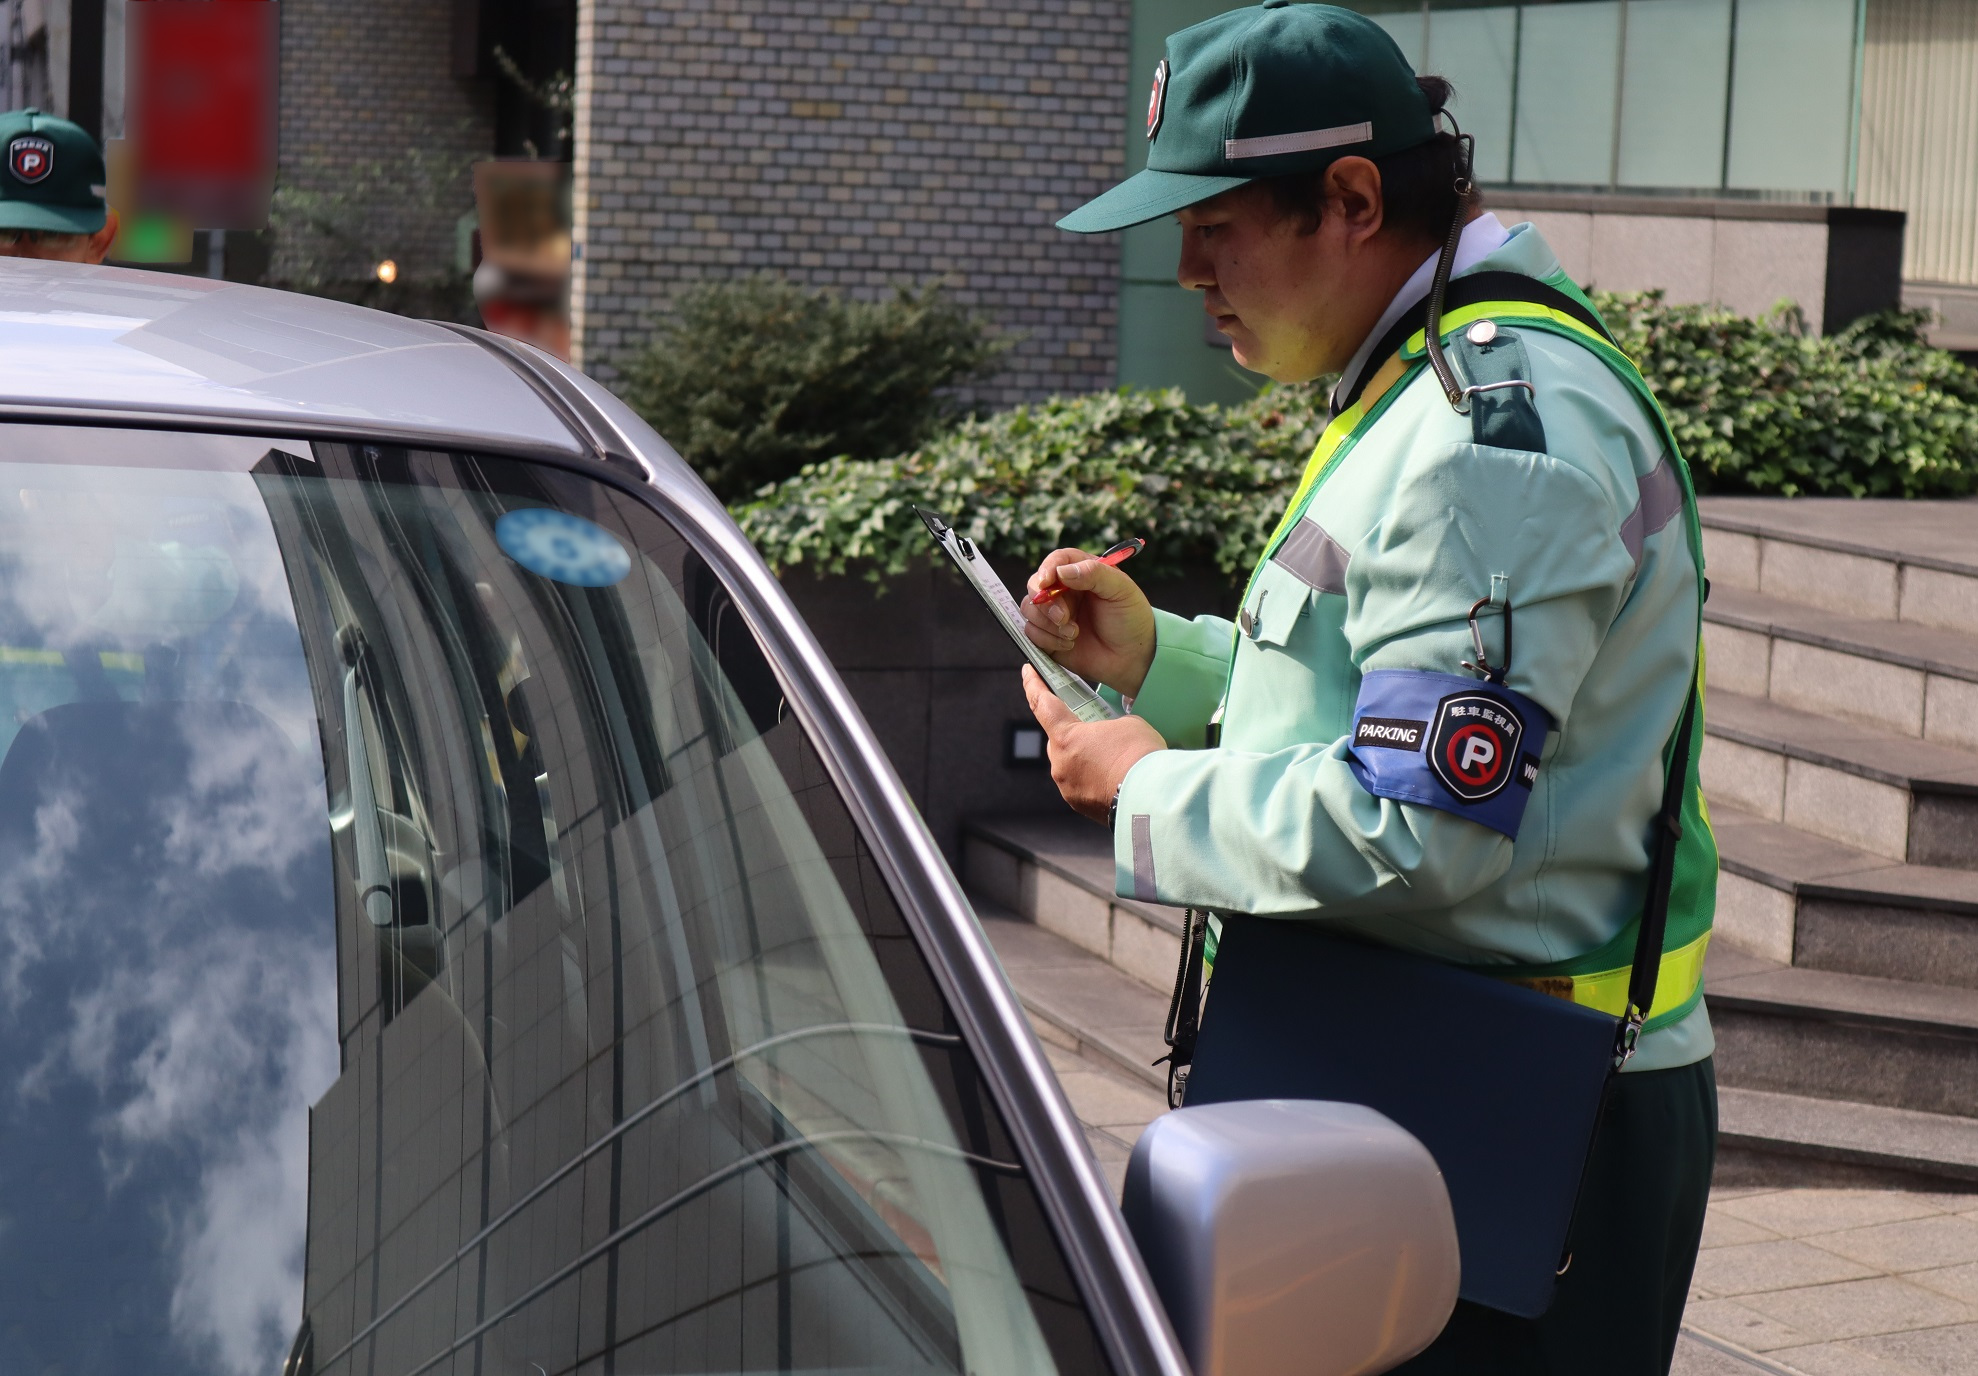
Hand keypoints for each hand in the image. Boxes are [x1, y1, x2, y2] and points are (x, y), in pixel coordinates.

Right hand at [1019, 547, 1156, 698]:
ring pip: (1029, 609)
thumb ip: (1094, 574)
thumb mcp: (1121, 590)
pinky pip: (1030, 633)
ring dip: (1048, 624)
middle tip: (1064, 618)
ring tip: (1074, 634)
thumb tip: (1062, 571)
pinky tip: (1069, 644)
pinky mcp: (1048, 636)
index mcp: (1082, 572)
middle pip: (1035, 585)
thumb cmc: (1131, 619)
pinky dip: (1047, 639)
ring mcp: (1054, 614)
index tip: (1046, 582)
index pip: (1056, 561)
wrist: (1132, 658)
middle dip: (1046, 603)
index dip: (1047, 569)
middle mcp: (1064, 591)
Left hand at [1022, 666, 1164, 822]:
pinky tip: (1115, 775)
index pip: (1042, 704)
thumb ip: (1109, 723)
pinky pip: (1082, 784)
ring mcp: (1068, 787)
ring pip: (1070, 764)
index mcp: (1066, 737)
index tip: (1027, 672)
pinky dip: (1094, 777)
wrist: (1151, 795)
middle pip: (1058, 739)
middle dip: (1074, 732)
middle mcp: (1060, 764)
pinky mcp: (1080, 804)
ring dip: (1085, 757)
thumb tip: (1111, 732)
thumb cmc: (1139, 756)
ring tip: (1113, 757)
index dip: (1033, 685)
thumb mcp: (1128, 723)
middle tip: (1095, 729)